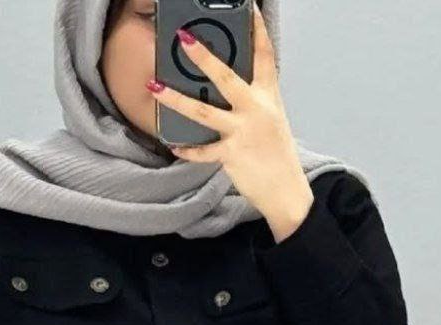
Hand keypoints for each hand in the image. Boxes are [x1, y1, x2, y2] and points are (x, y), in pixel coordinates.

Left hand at [147, 5, 313, 242]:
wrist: (286, 190)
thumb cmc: (276, 154)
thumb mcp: (271, 118)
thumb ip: (251, 100)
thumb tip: (222, 87)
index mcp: (269, 96)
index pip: (264, 55)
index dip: (257, 29)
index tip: (249, 7)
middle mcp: (256, 109)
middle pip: (226, 77)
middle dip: (203, 57)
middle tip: (183, 38)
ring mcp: (243, 131)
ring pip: (203, 112)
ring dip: (176, 99)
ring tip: (154, 87)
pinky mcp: (231, 154)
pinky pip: (202, 151)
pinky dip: (187, 149)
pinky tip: (173, 144)